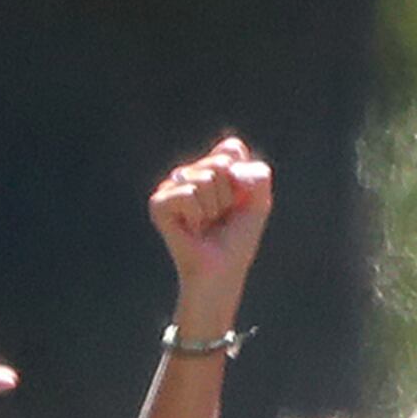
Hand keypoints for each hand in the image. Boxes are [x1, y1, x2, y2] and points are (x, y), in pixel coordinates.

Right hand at [148, 136, 272, 315]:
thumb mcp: (258, 201)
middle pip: (220, 163)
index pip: (232, 149)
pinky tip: (192, 228)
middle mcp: (187, 173)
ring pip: (205, 178)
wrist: (222, 268)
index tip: (239, 201)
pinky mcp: (158, 202)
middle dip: (230, 194)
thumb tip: (227, 166)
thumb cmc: (238, 238)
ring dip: (215, 206)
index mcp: (209, 168)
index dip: (244, 178)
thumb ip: (257, 173)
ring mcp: (170, 187)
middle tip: (221, 216)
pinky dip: (198, 214)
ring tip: (207, 223)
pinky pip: (188, 193)